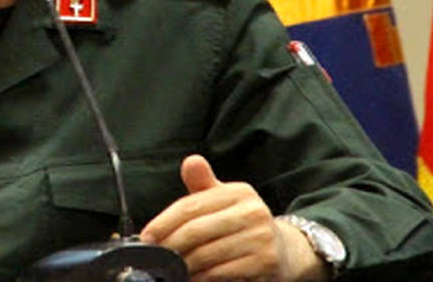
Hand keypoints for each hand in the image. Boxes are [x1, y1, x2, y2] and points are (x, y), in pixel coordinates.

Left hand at [140, 155, 325, 280]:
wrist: (284, 251)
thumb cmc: (242, 224)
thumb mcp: (223, 200)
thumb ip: (203, 185)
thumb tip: (190, 162)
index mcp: (238, 192)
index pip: (191, 205)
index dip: (165, 222)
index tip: (148, 236)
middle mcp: (253, 211)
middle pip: (197, 231)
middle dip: (171, 246)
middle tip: (156, 256)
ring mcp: (261, 237)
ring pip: (207, 254)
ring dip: (184, 265)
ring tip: (171, 268)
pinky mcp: (265, 262)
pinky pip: (222, 272)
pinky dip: (203, 277)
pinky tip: (194, 277)